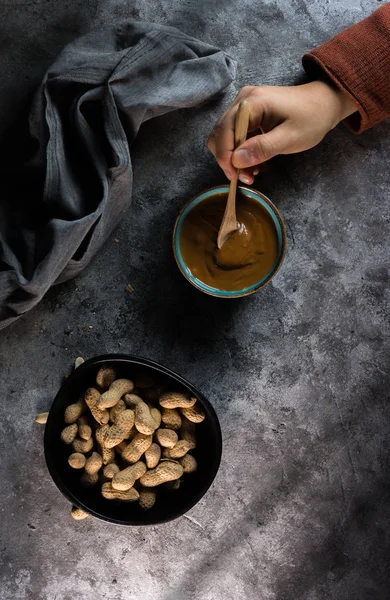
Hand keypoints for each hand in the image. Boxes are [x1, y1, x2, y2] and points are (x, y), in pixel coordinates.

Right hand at [207, 81, 356, 183]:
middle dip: (229, 159)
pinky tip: (256, 163)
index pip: (225, 131)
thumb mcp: (289, 138)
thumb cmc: (312, 118)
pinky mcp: (248, 113)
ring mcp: (244, 105)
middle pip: (220, 134)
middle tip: (245, 178)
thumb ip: (262, 148)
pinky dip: (242, 152)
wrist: (325, 103)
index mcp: (252, 102)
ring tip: (252, 173)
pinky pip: (236, 135)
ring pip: (225, 136)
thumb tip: (237, 160)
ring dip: (234, 158)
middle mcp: (242, 100)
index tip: (235, 177)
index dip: (225, 157)